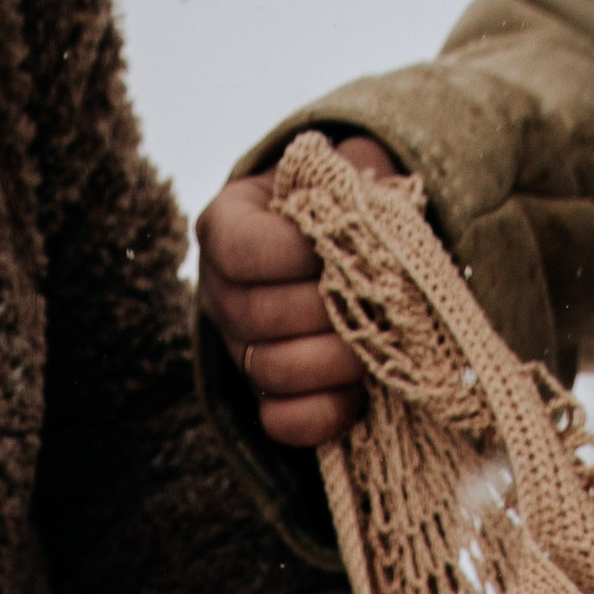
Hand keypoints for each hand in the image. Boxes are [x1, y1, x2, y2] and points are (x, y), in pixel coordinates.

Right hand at [196, 137, 404, 450]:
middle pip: (256, 316)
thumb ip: (352, 179)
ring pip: (269, 370)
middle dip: (324, 313)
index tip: (339, 247)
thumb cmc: (350, 202)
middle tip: (373, 303)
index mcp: (226, 226)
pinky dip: (324, 414)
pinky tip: (359, 394)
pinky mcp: (264, 397)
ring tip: (374, 344)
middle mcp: (219, 292)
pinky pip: (280, 422)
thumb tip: (373, 222)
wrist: (348, 247)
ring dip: (332, 362)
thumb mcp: (348, 171)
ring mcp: (238, 349)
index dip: (293, 254)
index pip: (242, 250)